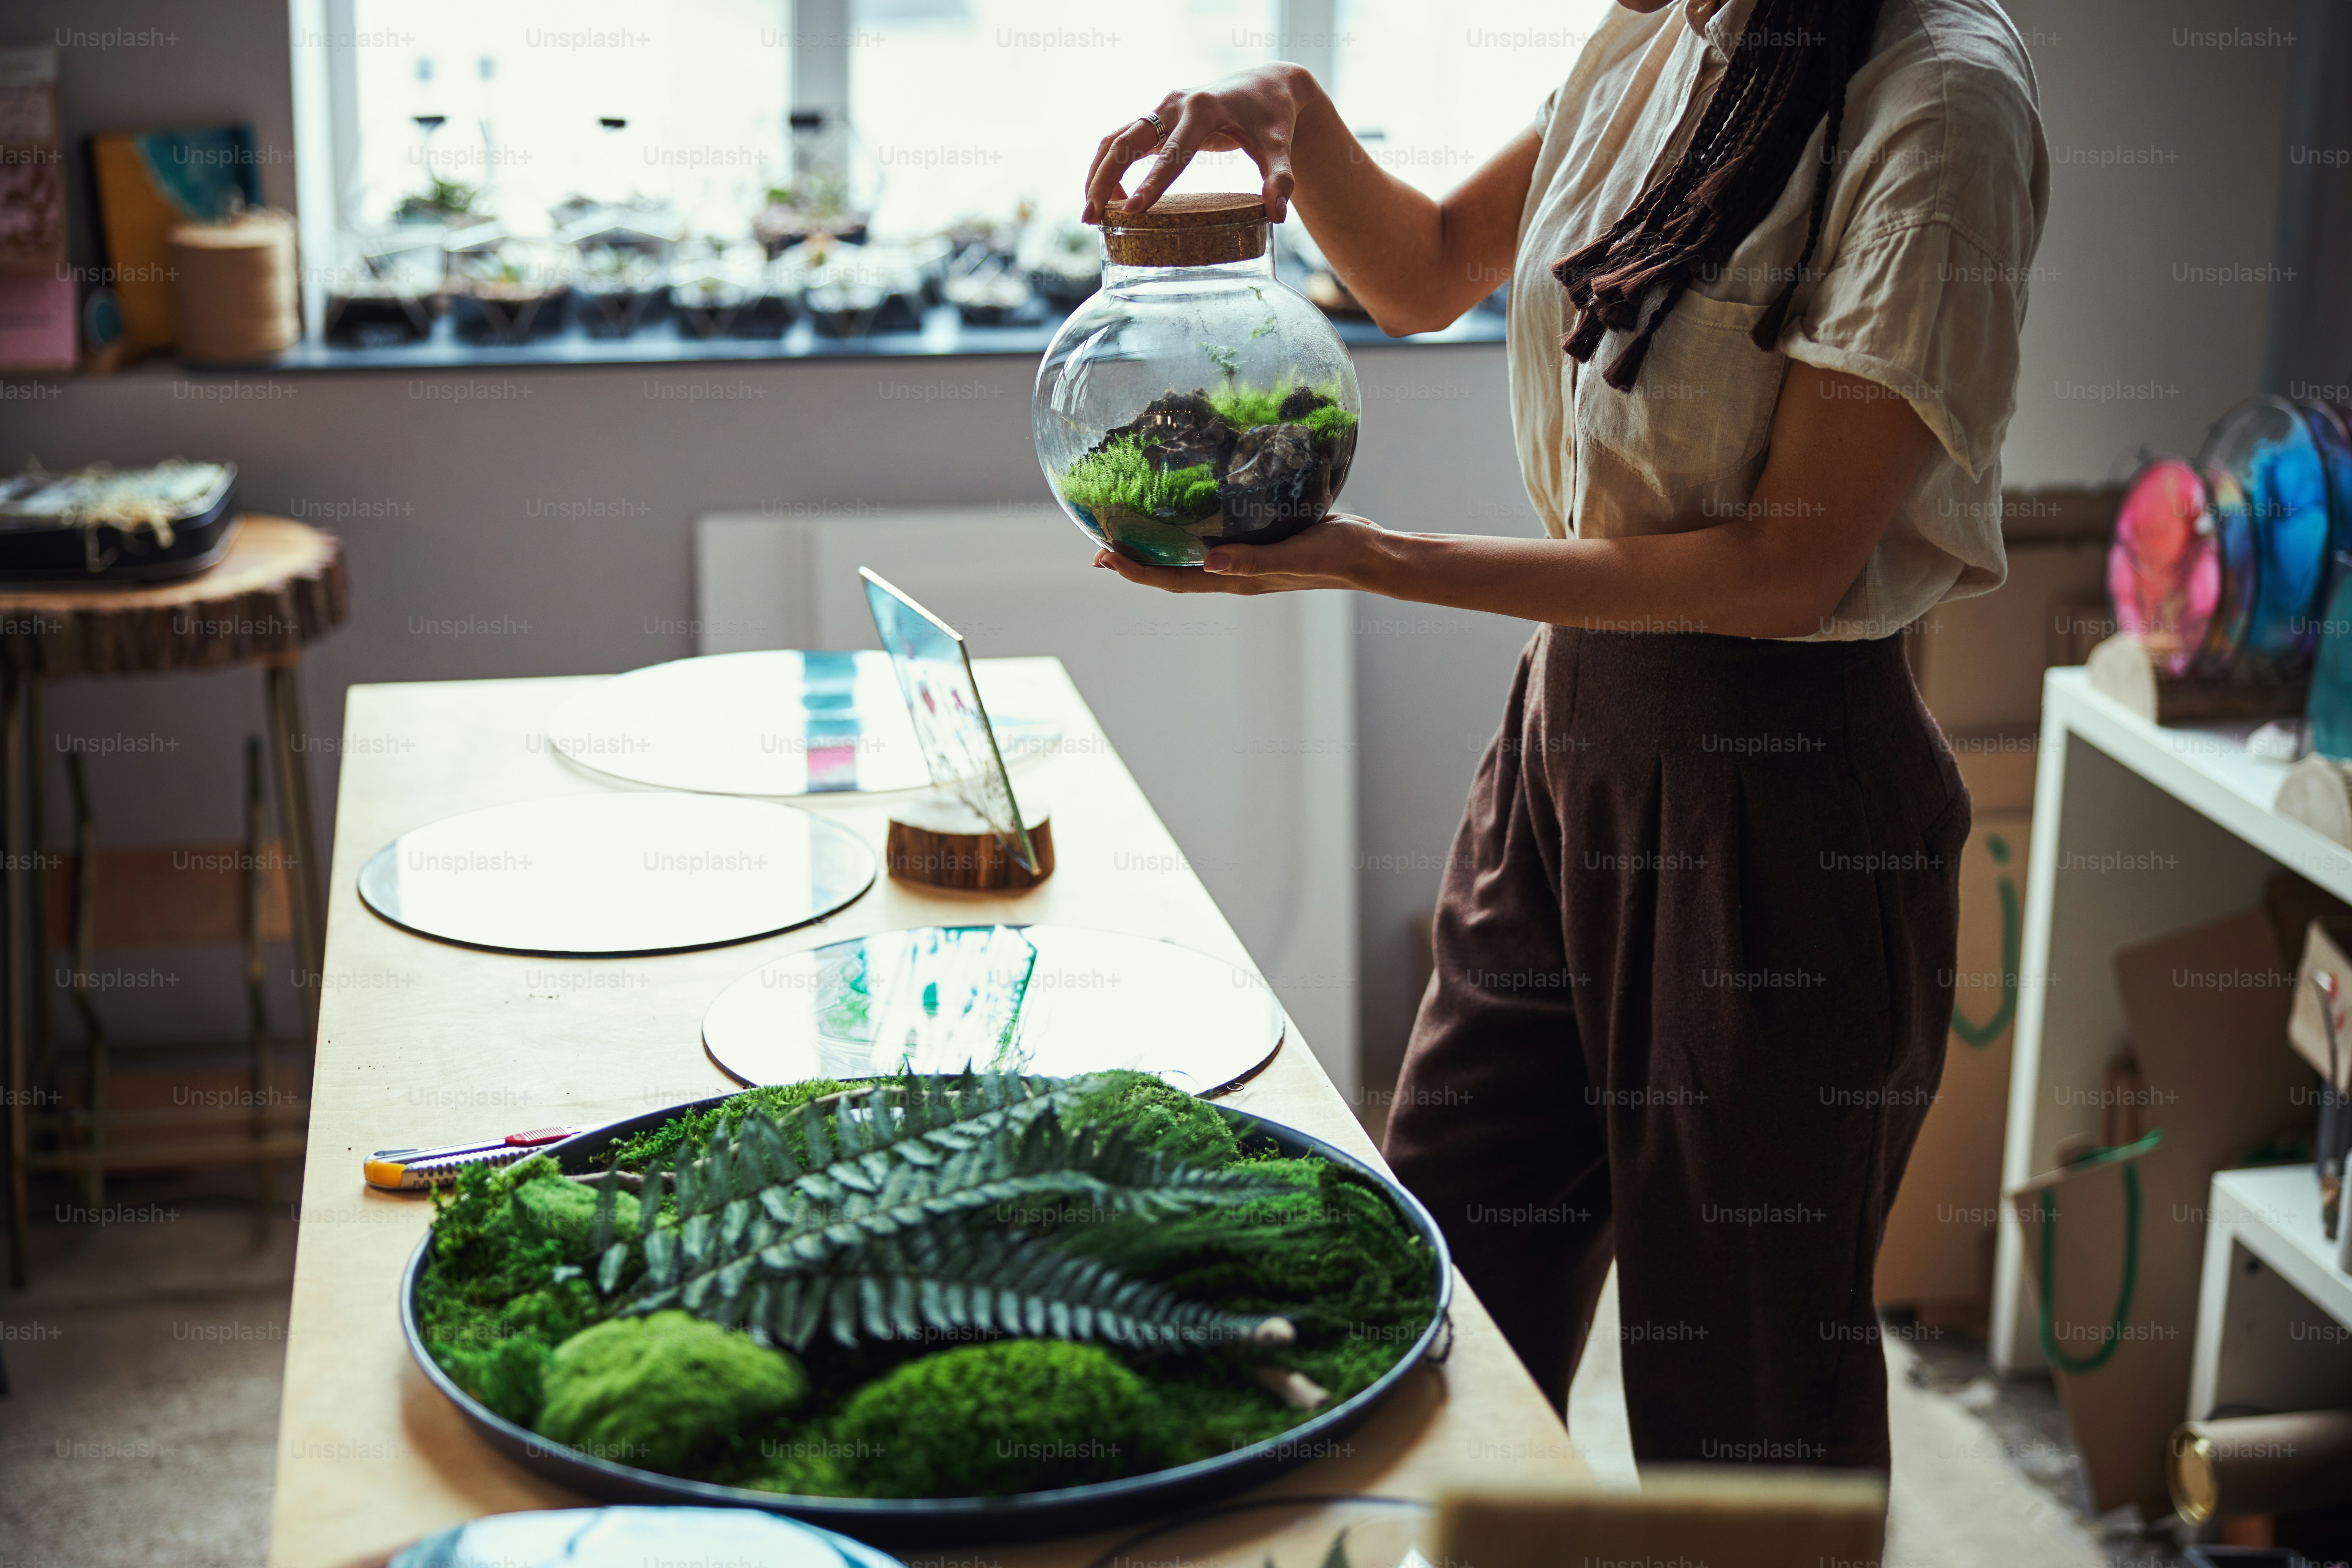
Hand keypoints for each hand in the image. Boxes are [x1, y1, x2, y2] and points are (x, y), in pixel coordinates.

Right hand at [1083, 65, 1313, 223]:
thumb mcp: (1280, 146)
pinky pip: (1124, 140)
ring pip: (1117, 139)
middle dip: (1105, 178)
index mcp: (1204, 108)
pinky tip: (1110, 198)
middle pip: (1127, 141)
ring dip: (1098, 173)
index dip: (1152, 182)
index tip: (1132, 210)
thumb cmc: (1273, 116)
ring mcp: (1162, 108)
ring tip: (1091, 213)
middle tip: (1091, 218)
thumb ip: (1279, 178)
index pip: (1173, 151)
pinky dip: (1110, 166)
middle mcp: (1176, 103)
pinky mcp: (1158, 117)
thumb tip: (1277, 215)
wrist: (1266, 84)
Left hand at [1092, 514, 1387, 595]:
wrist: (1370, 555)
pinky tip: (1180, 517)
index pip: (1174, 580)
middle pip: (1171, 574)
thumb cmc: (1337, 554)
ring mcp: (1245, 562)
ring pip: (1188, 561)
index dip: (1136, 572)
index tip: (1104, 557)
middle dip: (1135, 563)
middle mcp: (1235, 575)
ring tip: (1129, 534)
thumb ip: (1254, 560)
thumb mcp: (1296, 553)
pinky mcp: (1257, 545)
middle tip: (1100, 548)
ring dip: (1156, 550)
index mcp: (1238, 580)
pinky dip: (1185, 534)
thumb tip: (1208, 563)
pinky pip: (1210, 544)